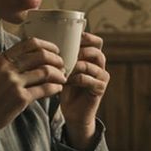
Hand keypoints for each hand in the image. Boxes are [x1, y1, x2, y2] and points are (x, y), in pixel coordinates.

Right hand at [0, 39, 65, 150]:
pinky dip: (55, 88)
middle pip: (40, 56)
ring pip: (45, 72)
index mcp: (0, 60)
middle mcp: (7, 69)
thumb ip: (6, 63)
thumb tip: (28, 54)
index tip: (55, 50)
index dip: (46, 45)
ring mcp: (14, 83)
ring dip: (58, 74)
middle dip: (56, 59)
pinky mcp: (21, 98)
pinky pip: (44, 89)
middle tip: (62, 65)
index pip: (29, 44)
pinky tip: (57, 89)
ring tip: (62, 78)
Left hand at [59, 31, 109, 150]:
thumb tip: (48, 41)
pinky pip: (89, 79)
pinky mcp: (100, 88)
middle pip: (96, 51)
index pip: (96, 42)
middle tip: (65, 55)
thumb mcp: (64, 70)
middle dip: (80, 51)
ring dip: (74, 66)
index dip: (87, 37)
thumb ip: (64, 57)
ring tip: (63, 70)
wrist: (74, 113)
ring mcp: (102, 77)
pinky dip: (76, 79)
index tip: (72, 37)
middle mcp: (100, 66)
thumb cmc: (67, 89)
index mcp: (93, 58)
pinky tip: (66, 82)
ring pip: (90, 65)